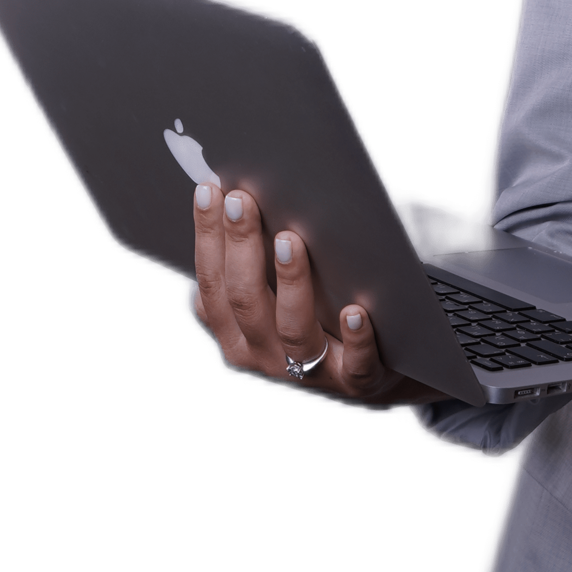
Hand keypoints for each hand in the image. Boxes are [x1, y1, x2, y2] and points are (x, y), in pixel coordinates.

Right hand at [189, 179, 441, 405]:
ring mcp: (309, 370)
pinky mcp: (354, 380)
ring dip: (291, 283)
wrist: (362, 375)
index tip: (211, 192)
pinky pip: (354, 363)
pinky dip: (355, 337)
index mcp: (237, 334)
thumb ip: (250, 268)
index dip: (208, 238)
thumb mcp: (270, 303)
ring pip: (293, 330)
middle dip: (241, 246)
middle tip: (244, 201)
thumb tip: (230, 203)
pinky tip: (355, 311)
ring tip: (290, 240)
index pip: (212, 284)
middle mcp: (266, 354)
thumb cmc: (312, 322)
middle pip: (245, 301)